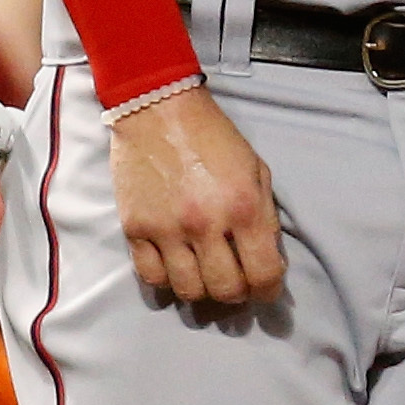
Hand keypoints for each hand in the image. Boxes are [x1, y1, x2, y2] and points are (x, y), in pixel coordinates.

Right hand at [108, 84, 285, 304]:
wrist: (159, 110)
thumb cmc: (215, 138)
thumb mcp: (256, 170)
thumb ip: (264, 217)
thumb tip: (269, 260)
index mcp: (243, 206)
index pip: (263, 273)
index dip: (269, 291)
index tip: (267, 292)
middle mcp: (205, 223)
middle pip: (225, 290)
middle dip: (237, 295)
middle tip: (237, 286)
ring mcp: (167, 229)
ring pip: (188, 291)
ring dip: (202, 292)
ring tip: (207, 278)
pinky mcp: (135, 229)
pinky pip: (152, 277)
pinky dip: (167, 281)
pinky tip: (177, 268)